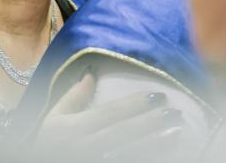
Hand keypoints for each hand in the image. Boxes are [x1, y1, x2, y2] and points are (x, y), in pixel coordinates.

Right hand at [34, 67, 183, 159]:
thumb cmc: (49, 142)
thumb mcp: (53, 117)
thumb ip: (73, 96)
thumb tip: (90, 72)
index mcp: (72, 128)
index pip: (110, 114)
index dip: (135, 105)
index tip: (158, 96)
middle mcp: (84, 147)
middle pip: (124, 133)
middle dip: (151, 122)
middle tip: (175, 111)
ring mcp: (95, 161)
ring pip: (130, 153)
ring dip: (156, 143)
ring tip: (177, 131)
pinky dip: (148, 158)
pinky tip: (165, 152)